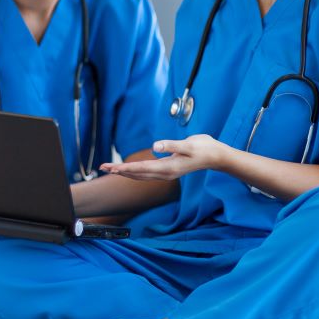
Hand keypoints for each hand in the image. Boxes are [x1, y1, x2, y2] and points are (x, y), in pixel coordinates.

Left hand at [100, 135, 228, 181]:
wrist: (216, 155)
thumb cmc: (203, 148)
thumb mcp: (188, 144)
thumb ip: (171, 145)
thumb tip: (155, 146)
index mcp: (168, 167)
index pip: (141, 169)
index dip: (124, 168)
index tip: (111, 167)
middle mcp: (165, 173)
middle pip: (137, 174)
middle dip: (120, 171)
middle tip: (103, 167)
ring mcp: (167, 172)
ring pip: (141, 175)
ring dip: (126, 172)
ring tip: (111, 169)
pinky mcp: (169, 169)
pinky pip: (147, 173)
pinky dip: (136, 172)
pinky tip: (131, 170)